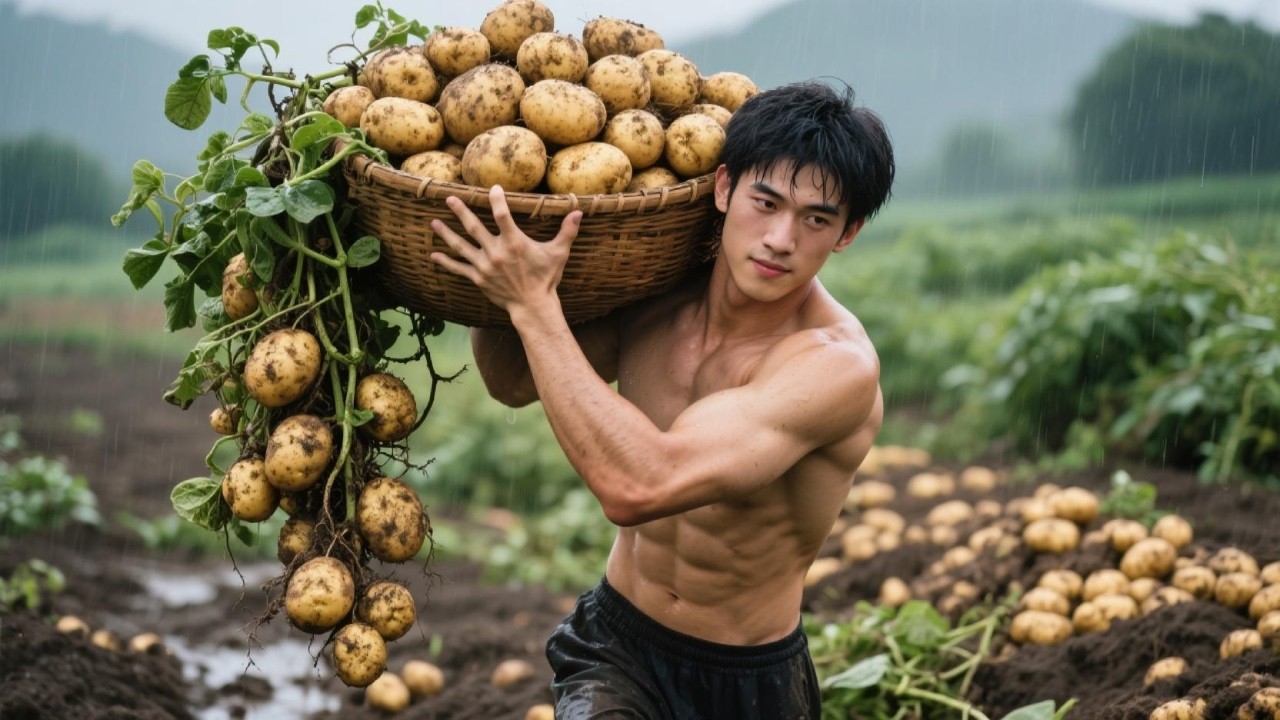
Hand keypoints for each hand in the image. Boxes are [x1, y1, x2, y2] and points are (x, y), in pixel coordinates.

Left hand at [429, 185, 582, 314]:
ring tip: (434, 222)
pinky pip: (459, 268)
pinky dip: (446, 262)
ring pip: (462, 246)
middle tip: (449, 198)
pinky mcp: (478, 279)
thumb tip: (579, 211)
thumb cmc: (546, 278)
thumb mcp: (559, 253)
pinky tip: (433, 254)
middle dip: (461, 211)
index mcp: (514, 243)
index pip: (503, 215)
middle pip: (474, 227)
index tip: (493, 188)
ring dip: (446, 234)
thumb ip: (567, 231)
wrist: (533, 306)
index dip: (497, 200)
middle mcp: (496, 253)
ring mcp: (485, 266)